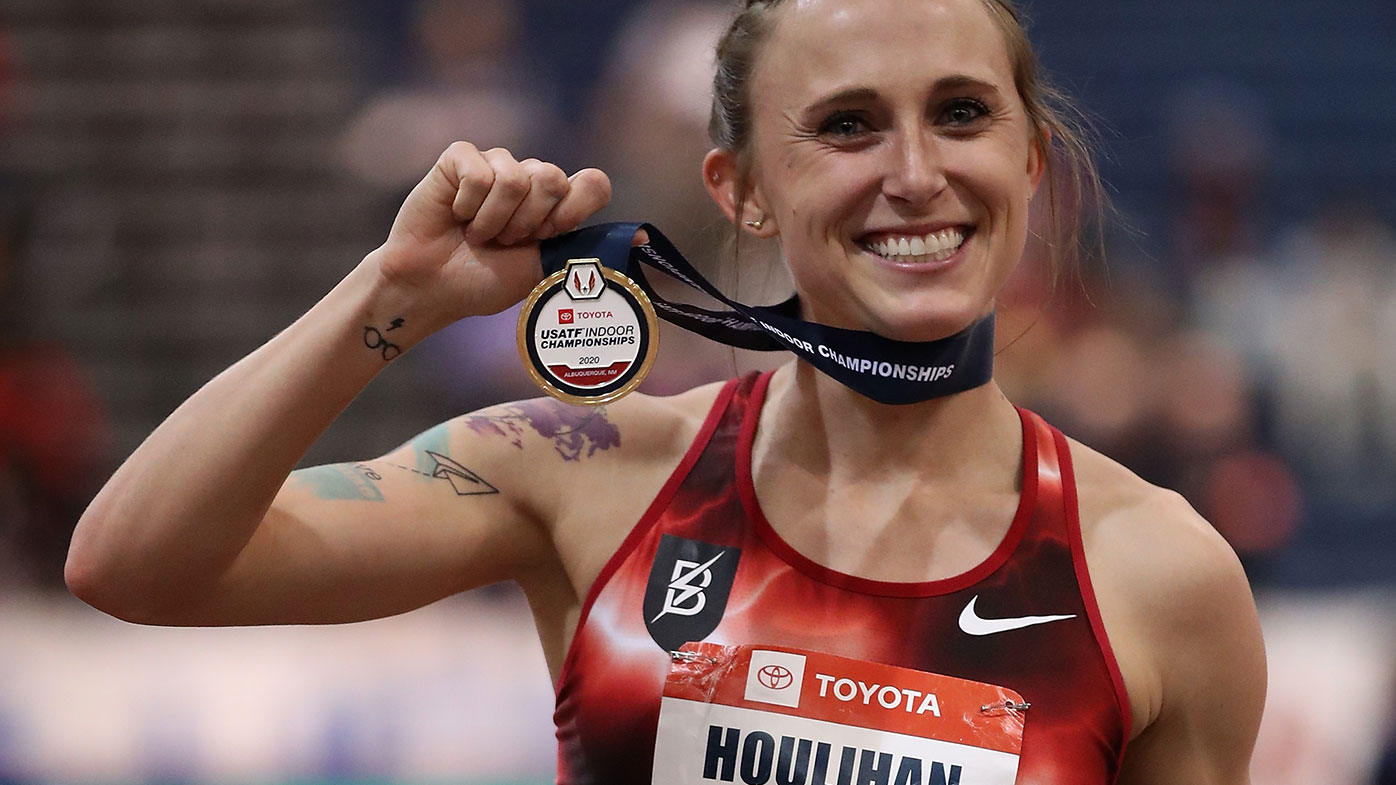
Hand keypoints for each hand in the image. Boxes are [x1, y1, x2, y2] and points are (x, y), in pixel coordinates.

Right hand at [372, 142, 613, 322]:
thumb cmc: (486, 282)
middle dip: (528, 222)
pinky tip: (455, 216)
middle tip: (503, 241)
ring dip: (495, 220)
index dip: (570, 213)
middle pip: (554, 178)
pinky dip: (467, 206)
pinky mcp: (459, 158)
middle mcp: (530, 177)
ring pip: (516, 178)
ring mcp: (496, 164)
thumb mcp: (546, 269)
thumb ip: (589, 249)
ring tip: (477, 234)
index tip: (545, 238)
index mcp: (558, 203)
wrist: (433, 288)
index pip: (593, 184)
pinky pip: (479, 173)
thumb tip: (645, 238)